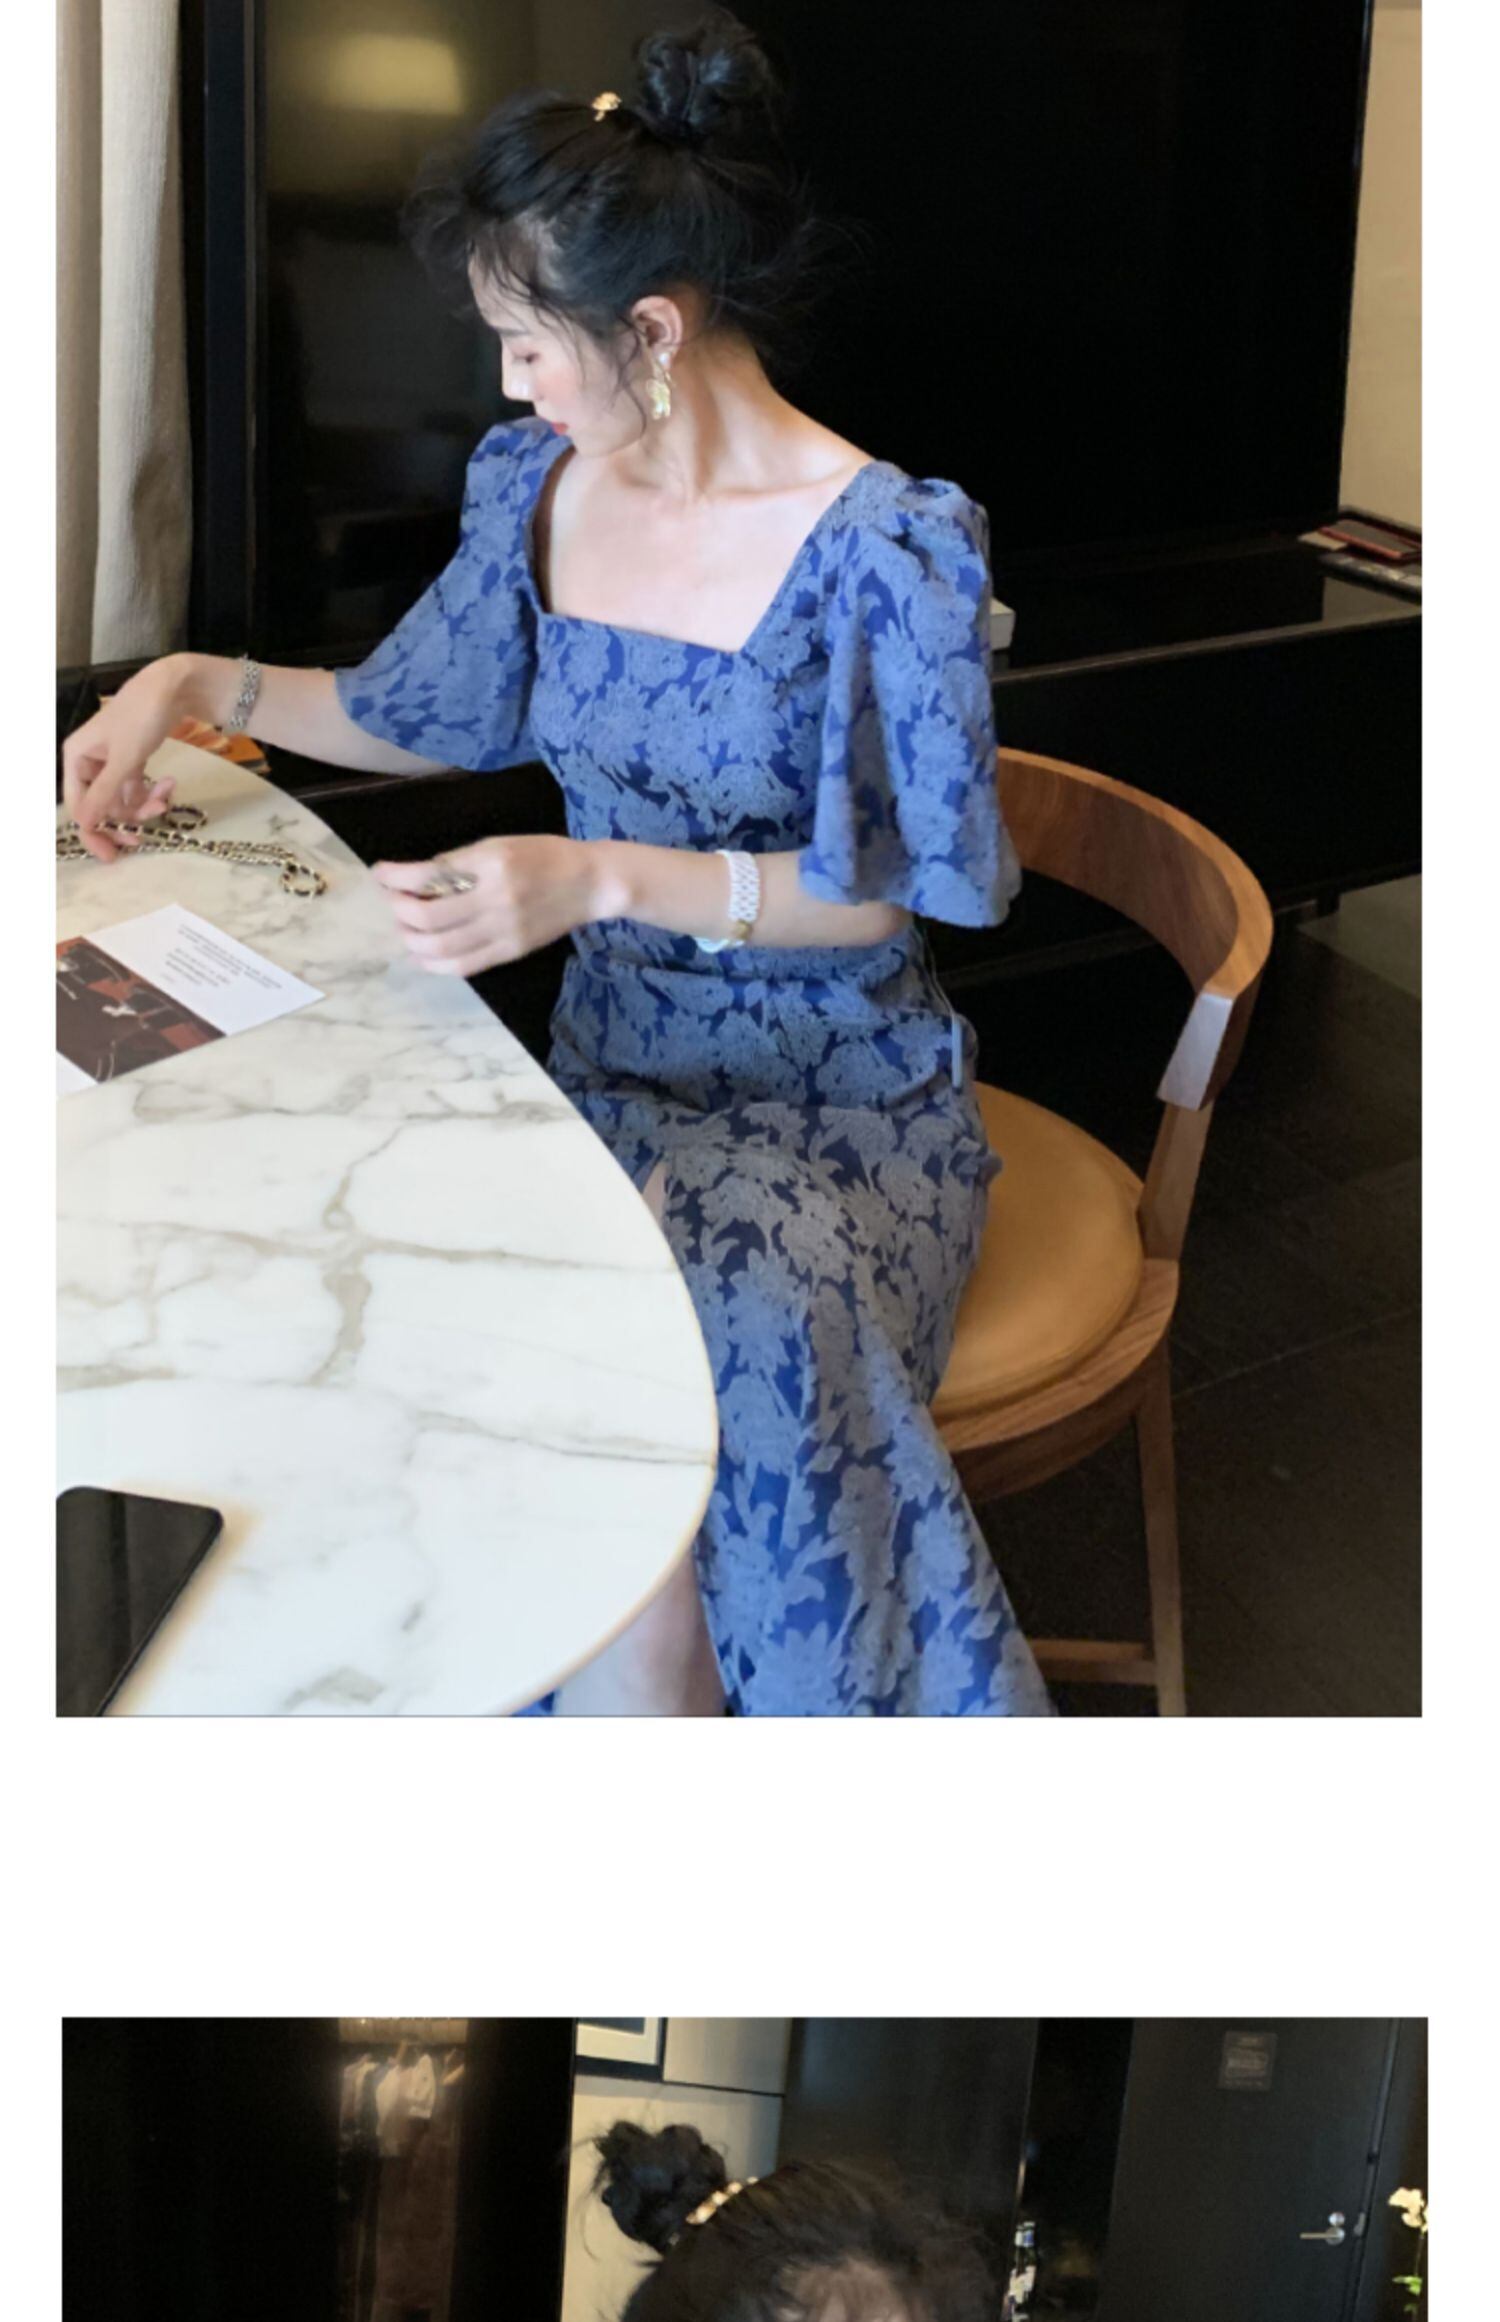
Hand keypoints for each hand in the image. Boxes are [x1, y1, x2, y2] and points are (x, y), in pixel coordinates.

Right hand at [59, 655, 191, 862]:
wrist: (173, 687)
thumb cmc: (142, 717)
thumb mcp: (124, 759)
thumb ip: (104, 794)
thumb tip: (85, 824)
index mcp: (76, 758)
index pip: (78, 806)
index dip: (94, 831)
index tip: (113, 855)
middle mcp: (89, 762)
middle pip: (101, 807)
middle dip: (125, 820)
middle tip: (144, 837)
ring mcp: (111, 762)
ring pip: (122, 800)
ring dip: (145, 806)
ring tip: (167, 798)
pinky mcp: (132, 760)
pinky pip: (137, 787)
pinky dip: (153, 792)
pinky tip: (170, 785)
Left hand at [373, 835, 603, 976]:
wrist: (589, 883)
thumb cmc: (543, 855)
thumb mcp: (499, 844)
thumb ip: (460, 863)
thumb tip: (418, 880)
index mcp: (491, 864)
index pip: (429, 876)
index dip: (395, 877)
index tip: (380, 874)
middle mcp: (496, 899)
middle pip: (429, 917)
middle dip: (400, 911)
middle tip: (394, 902)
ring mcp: (504, 931)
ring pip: (441, 947)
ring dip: (412, 940)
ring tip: (405, 929)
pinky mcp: (511, 951)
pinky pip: (463, 965)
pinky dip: (434, 962)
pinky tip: (421, 954)